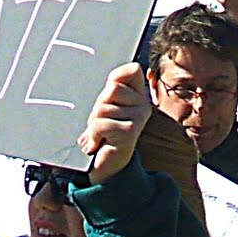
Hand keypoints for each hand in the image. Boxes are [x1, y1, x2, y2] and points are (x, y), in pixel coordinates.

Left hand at [78, 63, 150, 184]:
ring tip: (101, 135)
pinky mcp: (130, 132)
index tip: (110, 99)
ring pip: (103, 108)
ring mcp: (139, 118)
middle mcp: (144, 105)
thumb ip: (115, 86)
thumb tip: (129, 70)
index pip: (132, 70)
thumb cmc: (103, 134)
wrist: (104, 166)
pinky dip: (93, 136)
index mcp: (139, 95)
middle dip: (98, 106)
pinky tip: (99, 144)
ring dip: (94, 124)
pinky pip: (100, 124)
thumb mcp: (107, 105)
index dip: (114, 79)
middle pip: (112, 89)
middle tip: (101, 123)